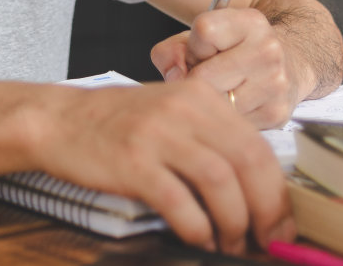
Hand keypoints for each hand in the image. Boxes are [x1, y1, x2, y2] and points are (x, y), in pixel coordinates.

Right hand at [31, 78, 294, 253]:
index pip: (259, 147)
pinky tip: (198, 240)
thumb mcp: (173, 114)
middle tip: (268, 242)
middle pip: (249, 164)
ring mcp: (158, 134)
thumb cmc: (119, 125)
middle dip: (267, 212)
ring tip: (230, 245)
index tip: (283, 225)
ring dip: (234, 224)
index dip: (278, 193)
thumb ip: (212, 139)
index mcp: (203, 98)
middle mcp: (185, 110)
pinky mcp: (133, 162)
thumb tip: (258, 190)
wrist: (59, 120)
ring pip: (220, 183)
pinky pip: (180, 202)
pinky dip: (197, 228)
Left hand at [150, 7, 296, 129]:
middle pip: (204, 76)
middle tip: (209, 76)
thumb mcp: (204, 37)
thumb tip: (173, 78)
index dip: (194, 46)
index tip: (204, 51)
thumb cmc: (237, 51)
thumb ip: (173, 50)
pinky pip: (229, 124)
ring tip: (222, 89)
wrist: (290, 64)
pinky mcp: (276, 114)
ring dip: (209, 102)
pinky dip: (224, 119)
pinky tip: (235, 104)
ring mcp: (274, 84)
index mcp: (250, 22)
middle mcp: (267, 51)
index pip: (204, 31)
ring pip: (215, 105)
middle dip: (196, 80)